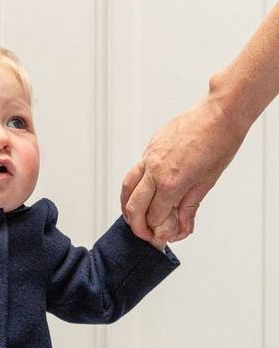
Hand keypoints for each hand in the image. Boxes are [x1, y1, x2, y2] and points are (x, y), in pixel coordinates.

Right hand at [120, 93, 246, 243]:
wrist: (220, 112)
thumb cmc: (220, 142)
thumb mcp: (207, 182)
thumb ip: (189, 207)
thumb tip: (183, 227)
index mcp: (172, 183)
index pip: (154, 216)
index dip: (157, 230)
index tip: (162, 235)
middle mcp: (156, 171)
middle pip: (134, 207)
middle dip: (137, 225)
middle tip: (144, 233)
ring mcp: (150, 157)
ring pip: (127, 188)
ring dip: (127, 206)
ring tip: (133, 216)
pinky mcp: (150, 147)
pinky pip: (135, 171)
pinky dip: (134, 186)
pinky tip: (142, 191)